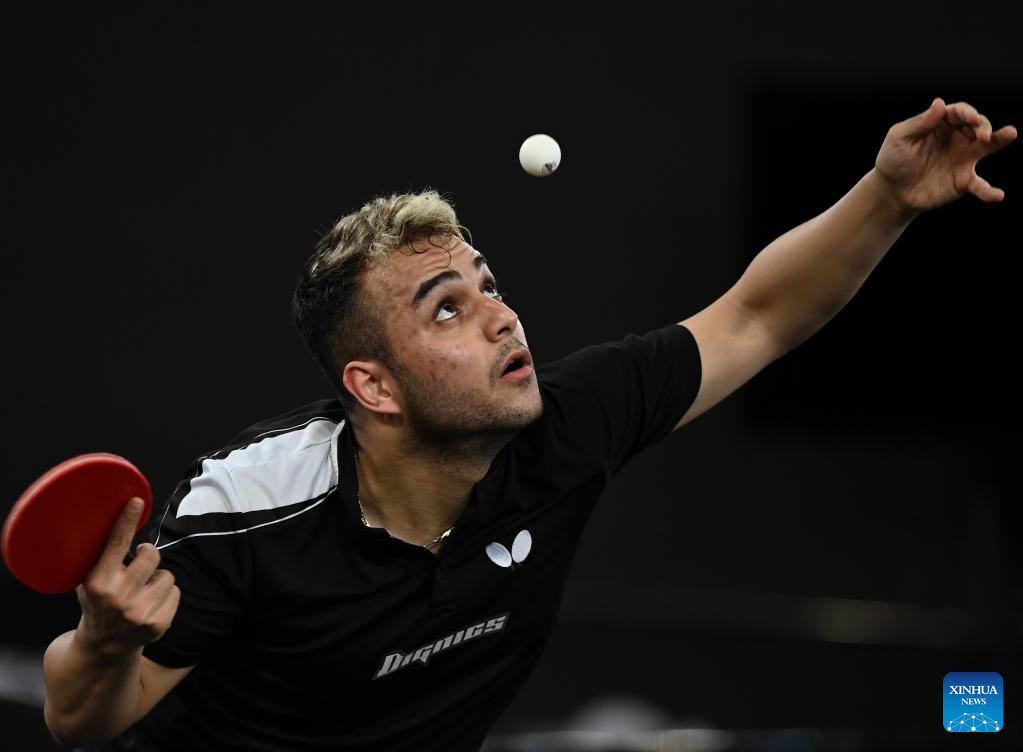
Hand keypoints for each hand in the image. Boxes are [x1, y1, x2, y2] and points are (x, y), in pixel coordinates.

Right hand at [73, 498, 179, 656]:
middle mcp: (118, 596)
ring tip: (142, 592)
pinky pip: (176, 591)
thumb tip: (119, 523)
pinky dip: (167, 595)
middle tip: (139, 566)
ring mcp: (140, 612)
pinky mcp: (159, 623)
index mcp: (98, 581)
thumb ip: (101, 558)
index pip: (116, 544)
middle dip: (148, 557)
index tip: (136, 501)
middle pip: (152, 555)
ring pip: (167, 574)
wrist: (105, 647)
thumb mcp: (88, 582)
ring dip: (158, 579)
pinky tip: (150, 605)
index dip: (126, 520)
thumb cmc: (99, 604)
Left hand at [873, 98, 1015, 215]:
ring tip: (1011, 133)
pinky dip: (989, 190)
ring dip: (1000, 139)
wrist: (891, 192)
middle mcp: (956, 138)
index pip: (960, 112)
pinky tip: (998, 196)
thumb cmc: (892, 161)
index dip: (968, 113)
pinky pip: (980, 185)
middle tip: (982, 133)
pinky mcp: (963, 181)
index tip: (971, 118)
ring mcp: (962, 159)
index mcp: (940, 124)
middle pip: (978, 125)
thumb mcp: (899, 138)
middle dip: (983, 125)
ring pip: (987, 146)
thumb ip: (920, 122)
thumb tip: (940, 103)